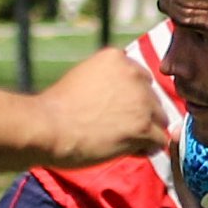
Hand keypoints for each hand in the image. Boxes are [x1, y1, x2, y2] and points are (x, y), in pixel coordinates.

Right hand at [38, 48, 169, 166]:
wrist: (48, 127)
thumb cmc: (58, 108)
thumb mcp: (85, 78)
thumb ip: (110, 83)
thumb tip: (131, 104)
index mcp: (117, 58)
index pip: (141, 80)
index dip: (130, 100)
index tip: (112, 111)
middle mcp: (134, 74)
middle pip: (153, 100)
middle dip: (140, 116)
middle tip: (113, 128)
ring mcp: (141, 101)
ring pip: (160, 121)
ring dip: (145, 133)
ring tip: (118, 140)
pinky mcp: (143, 127)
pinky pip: (159, 141)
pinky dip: (146, 149)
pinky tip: (125, 150)